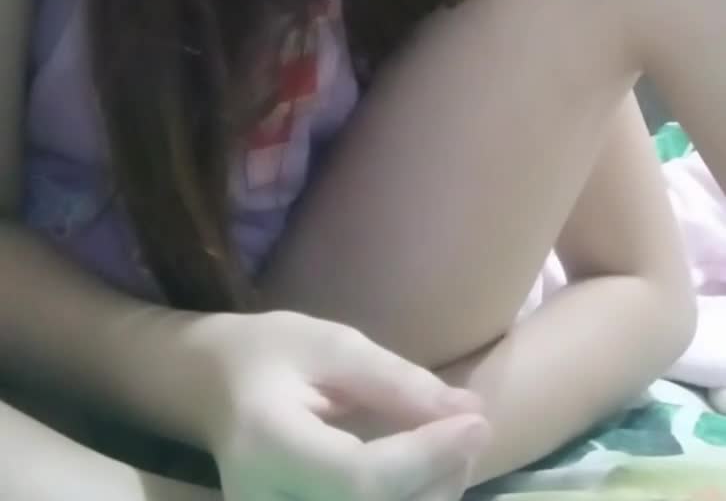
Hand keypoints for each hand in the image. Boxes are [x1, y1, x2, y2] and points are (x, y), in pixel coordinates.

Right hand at [193, 309, 488, 500]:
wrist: (213, 391)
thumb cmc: (271, 354)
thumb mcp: (330, 344)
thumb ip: (395, 380)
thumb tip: (469, 412)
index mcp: (267, 444)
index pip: (359, 479)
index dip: (427, 458)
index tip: (477, 423)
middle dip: (439, 480)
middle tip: (467, 428)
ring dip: (430, 499)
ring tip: (450, 448)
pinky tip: (425, 477)